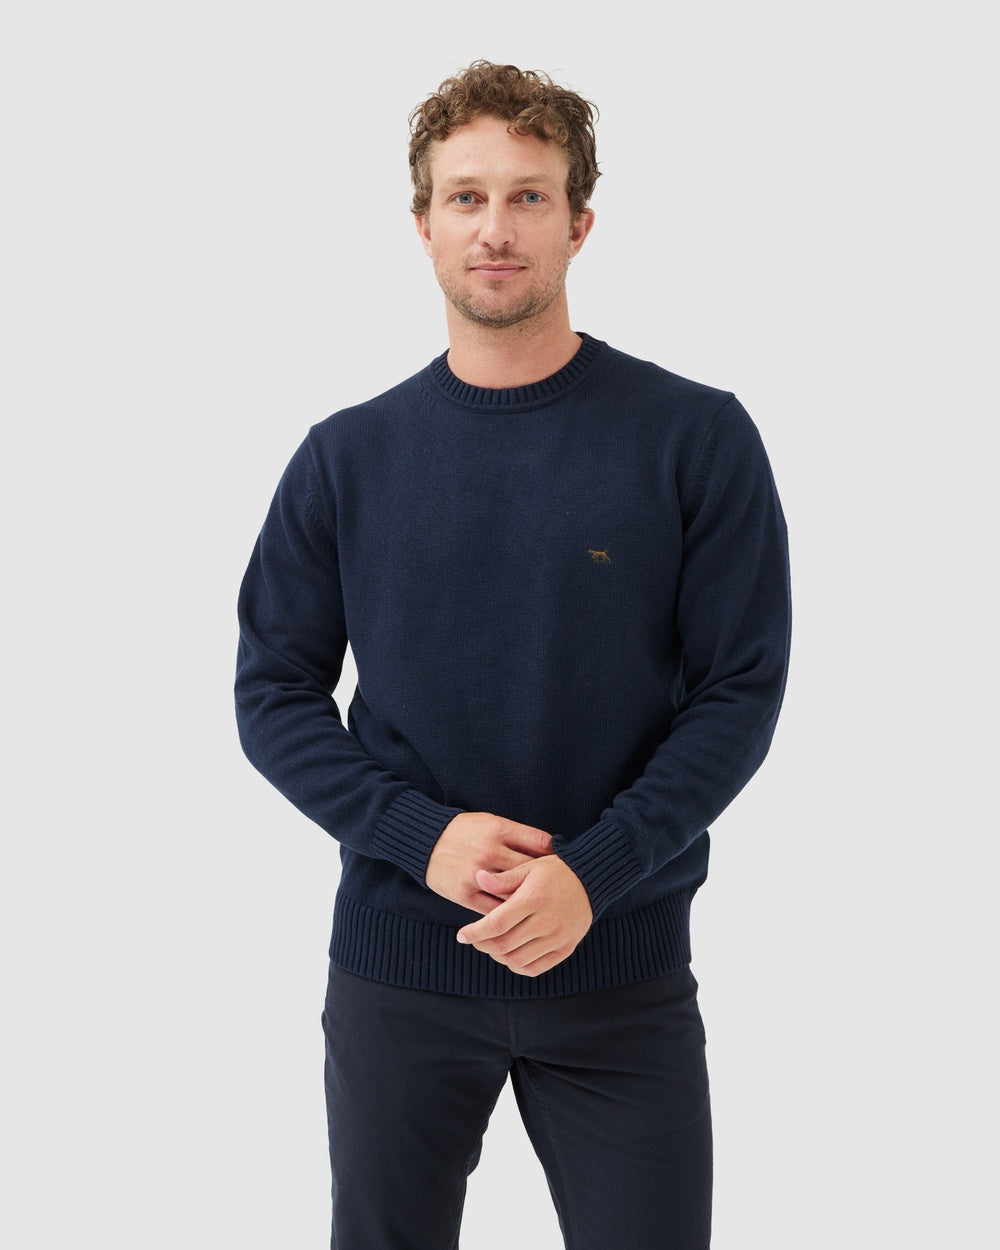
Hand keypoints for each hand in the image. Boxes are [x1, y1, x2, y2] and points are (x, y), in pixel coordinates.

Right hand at [426, 812, 552, 914]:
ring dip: (527, 903)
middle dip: (546, 882)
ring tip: (541, 909)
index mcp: (499, 830)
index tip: (562, 866)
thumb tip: (551, 849)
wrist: (425, 840)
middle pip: (530, 872)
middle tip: (558, 892)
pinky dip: (507, 916)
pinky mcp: (465, 894)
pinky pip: (492, 911)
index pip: (540, 844)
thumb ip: (519, 835)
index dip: (555, 857)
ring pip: (513, 895)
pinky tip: (518, 920)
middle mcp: (490, 852)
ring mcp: (477, 875)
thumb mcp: (492, 822)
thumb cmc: (464, 831)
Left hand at [456, 856, 592, 976]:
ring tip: (490, 945)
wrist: (592, 880)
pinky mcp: (565, 948)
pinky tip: (510, 954)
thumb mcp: (529, 867)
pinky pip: (535, 968)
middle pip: (504, 945)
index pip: (497, 924)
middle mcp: (546, 921)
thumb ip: (503, 878)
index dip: (475, 933)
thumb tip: (478, 877)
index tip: (461, 936)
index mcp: (534, 898)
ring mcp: (557, 937)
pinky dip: (517, 966)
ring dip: (498, 956)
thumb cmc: (555, 871)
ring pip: (517, 960)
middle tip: (474, 939)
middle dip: (482, 945)